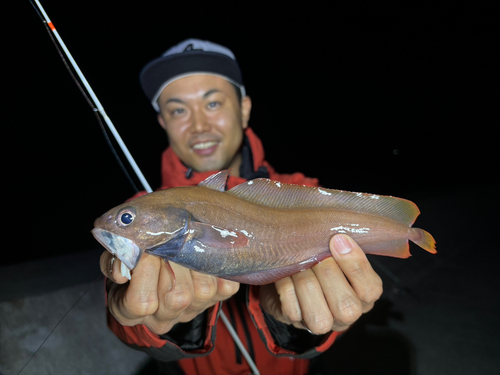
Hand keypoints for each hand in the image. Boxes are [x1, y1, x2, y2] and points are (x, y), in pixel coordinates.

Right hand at [100, 251, 239, 334]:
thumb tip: (125, 261)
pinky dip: (217, 265)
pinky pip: (225, 284)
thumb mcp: (114, 254)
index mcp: (130, 311)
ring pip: (203, 290)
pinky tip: (203, 252)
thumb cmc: (132, 254)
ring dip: (195, 261)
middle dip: (174, 262)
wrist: (155, 255)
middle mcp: (163, 318)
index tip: (145, 249)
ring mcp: (192, 310)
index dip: (145, 271)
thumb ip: (114, 256)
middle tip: (169, 241)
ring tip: (184, 244)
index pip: (141, 303)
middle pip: (177, 298)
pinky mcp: (217, 298)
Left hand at [259, 234, 382, 333]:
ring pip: (319, 315)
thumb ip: (341, 245)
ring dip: (305, 282)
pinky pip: (293, 311)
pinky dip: (286, 288)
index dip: (355, 265)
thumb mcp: (334, 249)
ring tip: (298, 262)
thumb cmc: (317, 256)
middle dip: (328, 274)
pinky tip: (285, 274)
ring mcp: (321, 322)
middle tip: (316, 254)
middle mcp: (346, 315)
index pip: (371, 290)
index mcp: (363, 295)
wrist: (286, 271)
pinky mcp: (296, 322)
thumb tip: (339, 235)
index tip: (338, 239)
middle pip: (346, 306)